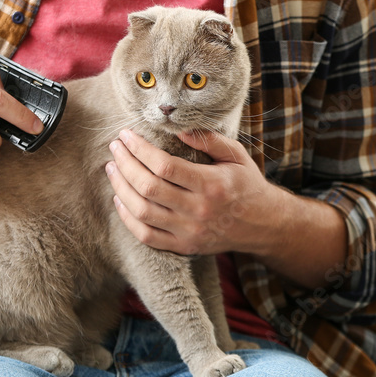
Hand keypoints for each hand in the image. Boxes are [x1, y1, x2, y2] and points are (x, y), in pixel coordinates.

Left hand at [104, 129, 286, 256]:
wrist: (263, 225)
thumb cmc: (247, 184)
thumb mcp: (236, 156)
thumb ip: (209, 140)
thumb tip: (177, 130)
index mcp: (212, 184)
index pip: (164, 165)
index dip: (140, 149)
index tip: (127, 135)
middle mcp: (198, 210)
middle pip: (148, 187)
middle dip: (125, 164)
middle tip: (115, 148)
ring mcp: (189, 232)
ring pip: (142, 212)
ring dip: (121, 188)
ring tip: (112, 168)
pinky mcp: (184, 246)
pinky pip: (146, 236)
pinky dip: (128, 218)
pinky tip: (119, 199)